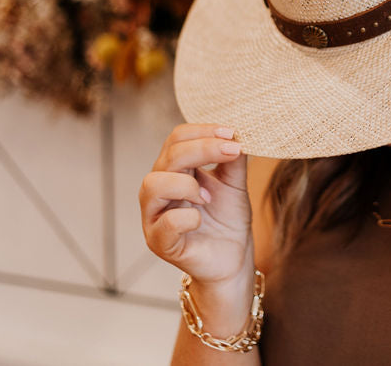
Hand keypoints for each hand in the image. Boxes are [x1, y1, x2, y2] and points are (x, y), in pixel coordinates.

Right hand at [139, 123, 253, 286]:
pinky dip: (185, 217)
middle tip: (232, 151)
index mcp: (175, 170)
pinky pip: (164, 224)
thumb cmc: (228, 220)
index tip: (232, 133)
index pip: (177, 139)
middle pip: (169, 156)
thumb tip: (236, 134)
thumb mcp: (235, 184)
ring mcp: (155, 216)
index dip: (203, 131)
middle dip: (203, 149)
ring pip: (153, 185)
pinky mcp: (160, 242)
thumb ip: (233, 160)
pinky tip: (200, 218)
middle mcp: (160, 189)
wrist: (233, 259)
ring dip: (186, 184)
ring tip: (208, 197)